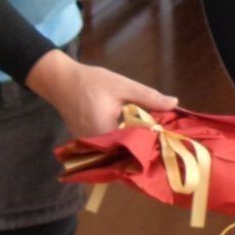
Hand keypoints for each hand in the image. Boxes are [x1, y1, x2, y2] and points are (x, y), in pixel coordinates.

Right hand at [26, 49, 177, 136]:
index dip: (155, 142)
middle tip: (165, 139)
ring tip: (154, 138)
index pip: (137, 145)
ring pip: (119, 151)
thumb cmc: (90, 82)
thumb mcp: (123, 86)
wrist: (60, 82)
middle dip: (147, 146)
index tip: (170, 139)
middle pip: (129, 152)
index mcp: (106, 132)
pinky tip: (136, 135)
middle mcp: (97, 146)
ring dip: (135, 145)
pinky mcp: (88, 144)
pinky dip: (123, 142)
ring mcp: (91, 147)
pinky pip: (110, 147)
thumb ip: (148, 96)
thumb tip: (174, 103)